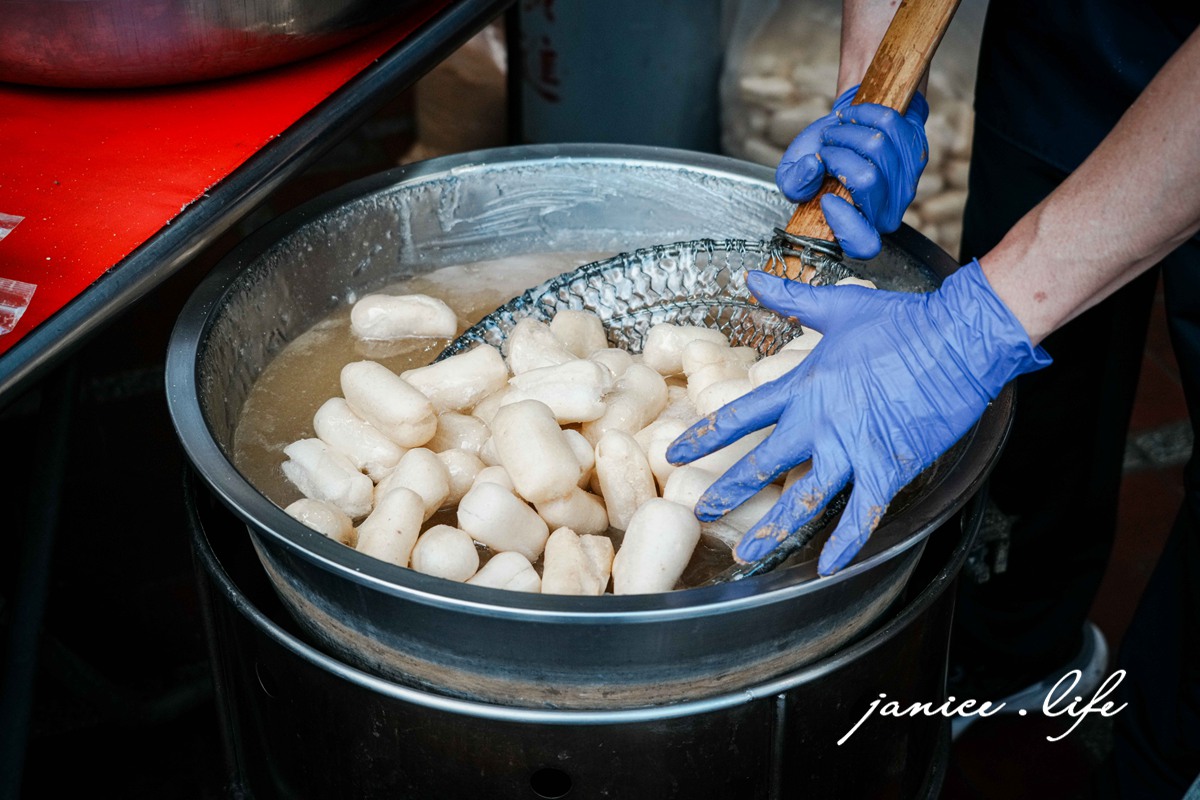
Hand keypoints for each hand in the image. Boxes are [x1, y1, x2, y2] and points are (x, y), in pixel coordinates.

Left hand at [665, 261, 1049, 574]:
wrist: (961, 339)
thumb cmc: (903, 321)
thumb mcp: (839, 305)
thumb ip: (791, 298)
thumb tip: (752, 278)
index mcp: (804, 387)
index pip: (742, 415)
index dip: (706, 436)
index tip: (676, 453)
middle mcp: (821, 422)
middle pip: (763, 463)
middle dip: (728, 490)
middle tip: (700, 513)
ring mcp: (854, 448)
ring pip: (804, 497)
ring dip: (773, 529)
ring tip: (746, 554)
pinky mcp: (890, 467)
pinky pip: (863, 514)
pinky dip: (845, 543)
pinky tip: (826, 567)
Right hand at [776, 86, 929, 259]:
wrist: (844, 131)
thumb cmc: (817, 159)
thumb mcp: (791, 176)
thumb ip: (792, 183)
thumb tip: (812, 166)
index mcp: (857, 231)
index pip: (864, 244)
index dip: (844, 222)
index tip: (826, 199)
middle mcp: (886, 214)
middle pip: (866, 179)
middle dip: (836, 155)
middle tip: (825, 152)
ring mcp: (905, 185)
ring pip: (876, 146)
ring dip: (847, 132)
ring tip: (837, 134)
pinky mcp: (916, 155)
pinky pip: (888, 125)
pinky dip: (863, 114)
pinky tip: (854, 119)